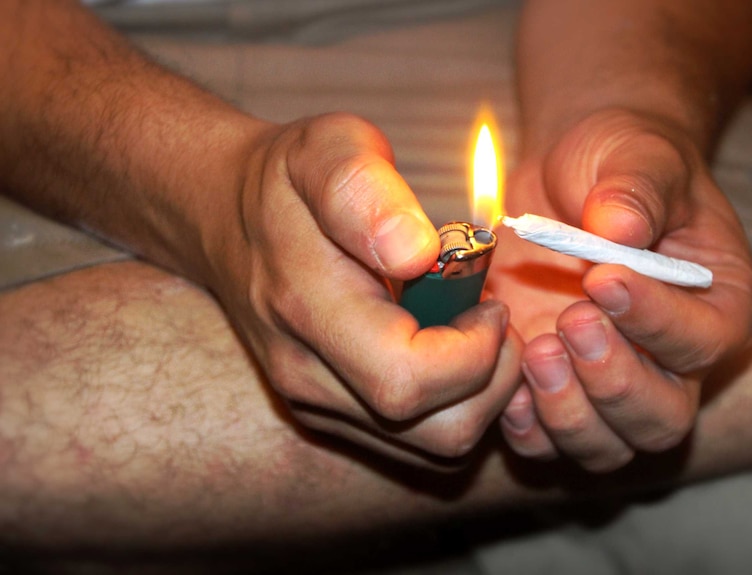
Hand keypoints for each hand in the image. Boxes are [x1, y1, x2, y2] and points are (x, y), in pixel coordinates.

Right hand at [203, 113, 522, 465]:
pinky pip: (418, 442)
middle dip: (493, 377)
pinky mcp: (328, 415)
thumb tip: (416, 253)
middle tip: (491, 315)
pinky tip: (447, 352)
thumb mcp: (326, 149)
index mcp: (305, 307)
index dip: (474, 350)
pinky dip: (454, 405)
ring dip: (480, 395)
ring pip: (436, 446)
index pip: (407, 379)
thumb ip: (363, 190)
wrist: (230, 217)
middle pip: (437, 431)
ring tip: (472, 332)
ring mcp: (315, 404)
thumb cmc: (290, 180)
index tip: (488, 297)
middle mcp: (305, 375)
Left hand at [489, 108, 751, 470]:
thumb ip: (637, 189)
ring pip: (605, 446)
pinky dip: (523, 426)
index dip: (654, 320)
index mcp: (715, 306)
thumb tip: (618, 226)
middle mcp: (668, 362)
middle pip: (660, 419)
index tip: (603, 279)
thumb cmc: (621, 163)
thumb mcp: (637, 156)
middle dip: (613, 384)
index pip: (701, 340)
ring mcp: (607, 382)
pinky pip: (545, 440)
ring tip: (534, 349)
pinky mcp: (553, 388)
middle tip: (570, 322)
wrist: (571, 177)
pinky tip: (501, 380)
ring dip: (566, 413)